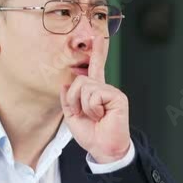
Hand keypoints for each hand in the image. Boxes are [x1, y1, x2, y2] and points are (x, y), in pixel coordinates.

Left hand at [60, 36, 130, 162]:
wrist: (103, 148)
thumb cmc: (91, 134)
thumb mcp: (72, 116)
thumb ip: (68, 99)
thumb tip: (65, 84)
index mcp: (95, 91)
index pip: (95, 67)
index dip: (98, 51)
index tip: (99, 34)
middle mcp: (104, 88)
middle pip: (79, 80)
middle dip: (75, 100)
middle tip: (86, 115)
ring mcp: (111, 91)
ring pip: (85, 87)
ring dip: (84, 106)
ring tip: (95, 117)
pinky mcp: (117, 96)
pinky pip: (94, 94)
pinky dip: (93, 108)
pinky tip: (102, 116)